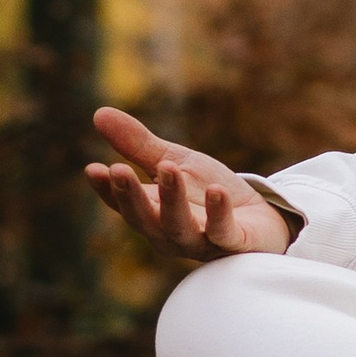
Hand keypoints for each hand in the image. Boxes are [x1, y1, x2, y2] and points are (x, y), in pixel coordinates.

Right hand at [83, 106, 294, 263]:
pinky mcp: (234, 244)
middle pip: (145, 220)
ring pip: (179, 228)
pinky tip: (215, 191)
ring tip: (168, 168)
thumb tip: (98, 113)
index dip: (107, 189)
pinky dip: (218, 214)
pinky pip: (223, 233)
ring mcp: (201, 242)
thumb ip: (138, 145)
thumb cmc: (209, 193)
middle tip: (120, 170)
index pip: (122, 204)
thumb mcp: (174, 161)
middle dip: (132, 197)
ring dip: (172, 200)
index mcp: (152, 213)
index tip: (93, 169)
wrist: (262, 219)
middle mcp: (170, 233)